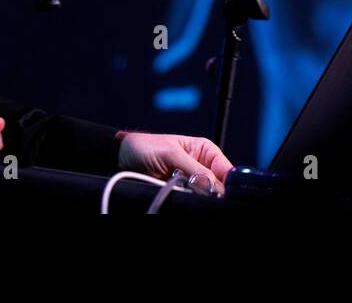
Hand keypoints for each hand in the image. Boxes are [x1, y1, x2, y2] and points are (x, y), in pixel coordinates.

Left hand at [117, 132, 234, 193]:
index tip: (224, 194)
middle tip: (203, 197)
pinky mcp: (181, 195)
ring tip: (186, 195)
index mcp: (206, 151)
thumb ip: (194, 169)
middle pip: (219, 187)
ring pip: (206, 197)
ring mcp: (192, 183)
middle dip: (213, 194)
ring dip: (200, 199)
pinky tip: (184, 201)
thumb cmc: (145, 147)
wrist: (121, 158)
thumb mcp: (171, 154)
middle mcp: (202, 167)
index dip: (229, 183)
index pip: (227, 169)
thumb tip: (214, 186)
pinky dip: (189, 203)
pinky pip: (191, 202)